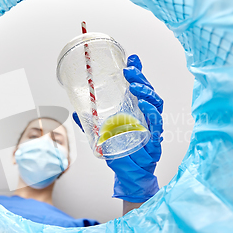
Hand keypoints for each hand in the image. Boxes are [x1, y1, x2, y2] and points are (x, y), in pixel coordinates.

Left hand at [73, 54, 162, 203]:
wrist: (130, 174)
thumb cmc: (121, 154)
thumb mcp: (103, 135)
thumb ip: (92, 123)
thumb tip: (76, 112)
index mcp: (136, 111)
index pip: (139, 88)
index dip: (137, 72)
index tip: (131, 58)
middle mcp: (146, 116)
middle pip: (148, 92)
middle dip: (140, 78)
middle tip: (129, 70)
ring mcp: (152, 126)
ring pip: (155, 103)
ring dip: (146, 92)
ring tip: (134, 85)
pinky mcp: (155, 138)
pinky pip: (157, 123)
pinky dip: (152, 113)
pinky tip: (145, 105)